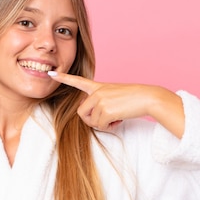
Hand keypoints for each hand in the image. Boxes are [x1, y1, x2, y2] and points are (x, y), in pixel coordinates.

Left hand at [48, 72, 184, 136]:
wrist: (147, 98)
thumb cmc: (134, 98)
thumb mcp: (114, 95)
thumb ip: (100, 102)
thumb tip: (91, 119)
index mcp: (98, 86)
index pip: (78, 81)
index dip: (64, 78)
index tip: (51, 73)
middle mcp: (97, 92)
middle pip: (81, 113)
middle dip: (91, 121)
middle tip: (106, 120)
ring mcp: (100, 100)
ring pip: (91, 121)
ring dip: (103, 124)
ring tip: (116, 117)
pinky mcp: (105, 110)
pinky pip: (100, 126)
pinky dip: (109, 127)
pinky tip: (119, 119)